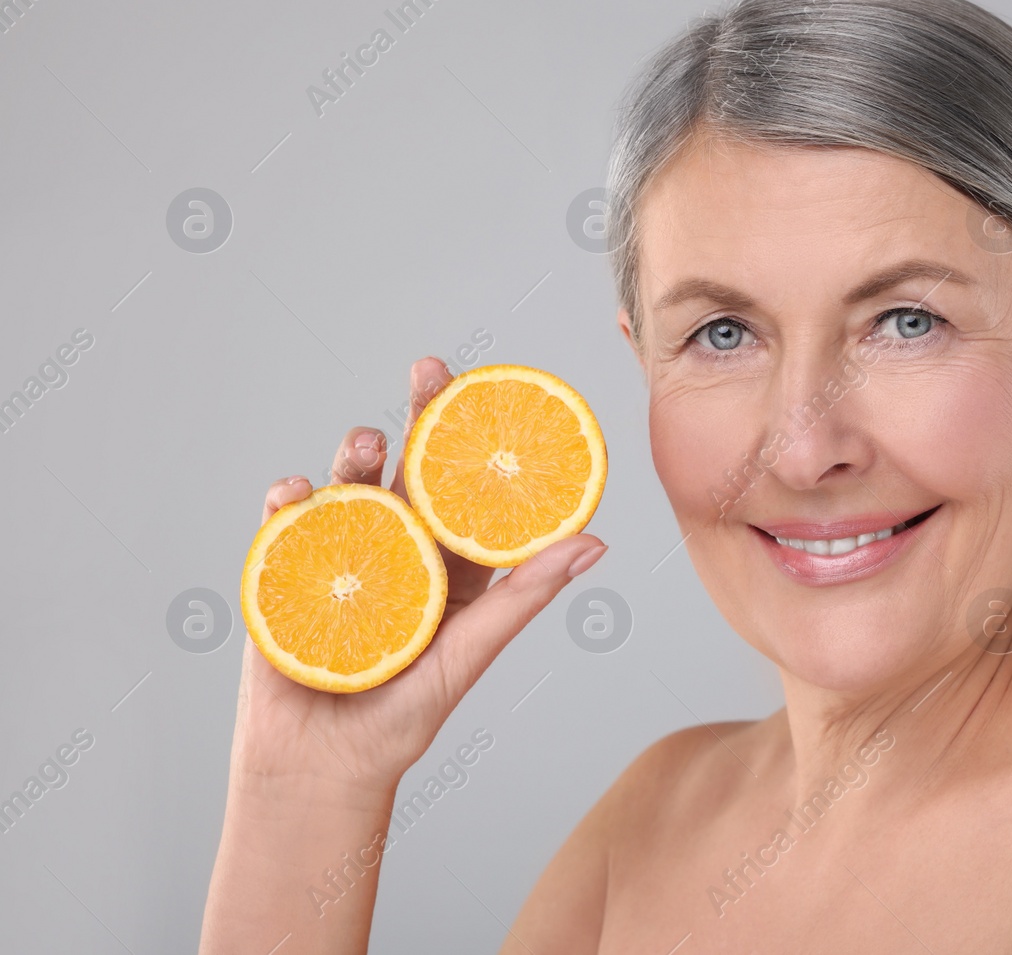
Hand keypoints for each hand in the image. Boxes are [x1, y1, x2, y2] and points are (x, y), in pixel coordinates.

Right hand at [229, 357, 606, 796]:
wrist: (318, 772)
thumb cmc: (401, 723)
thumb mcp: (470, 654)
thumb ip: (524, 597)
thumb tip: (595, 543)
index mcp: (449, 567)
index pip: (471, 491)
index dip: (482, 440)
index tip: (498, 391)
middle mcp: (399, 552)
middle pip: (411, 469)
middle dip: (419, 416)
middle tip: (429, 369)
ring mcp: (341, 557)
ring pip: (351, 486)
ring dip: (355, 455)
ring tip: (365, 440)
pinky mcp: (286, 573)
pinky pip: (287, 524)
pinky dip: (289, 502)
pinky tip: (296, 491)